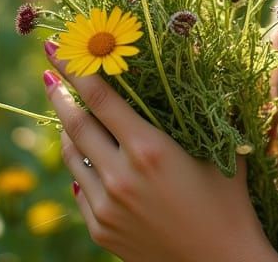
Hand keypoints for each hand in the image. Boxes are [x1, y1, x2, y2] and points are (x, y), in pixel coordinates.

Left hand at [42, 41, 277, 261]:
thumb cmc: (229, 201)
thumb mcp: (220, 147)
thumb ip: (205, 103)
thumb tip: (202, 50)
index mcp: (149, 148)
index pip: (100, 98)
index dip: (77, 69)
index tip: (59, 48)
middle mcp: (120, 175)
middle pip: (75, 123)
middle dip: (59, 91)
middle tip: (49, 67)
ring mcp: (106, 205)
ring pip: (71, 156)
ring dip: (65, 126)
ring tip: (64, 105)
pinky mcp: (101, 229)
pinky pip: (78, 188)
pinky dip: (78, 164)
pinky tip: (83, 152)